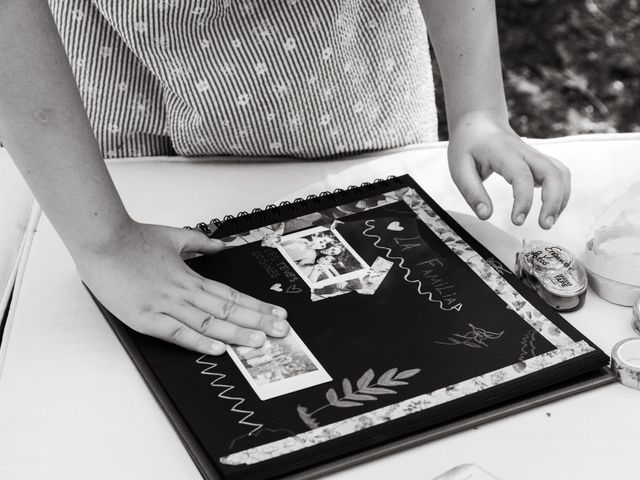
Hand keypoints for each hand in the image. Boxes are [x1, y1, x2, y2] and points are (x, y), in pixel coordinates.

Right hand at [74, 221, 288, 354]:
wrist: (102, 239)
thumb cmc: (132, 239)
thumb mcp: (173, 235)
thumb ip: (200, 242)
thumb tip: (221, 244)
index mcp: (190, 276)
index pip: (232, 295)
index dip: (257, 306)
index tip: (276, 314)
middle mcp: (184, 291)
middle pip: (228, 309)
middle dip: (258, 322)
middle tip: (282, 332)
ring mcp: (166, 305)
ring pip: (209, 321)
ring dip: (236, 334)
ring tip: (260, 343)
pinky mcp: (146, 317)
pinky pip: (177, 332)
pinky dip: (199, 340)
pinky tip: (218, 348)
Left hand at [447, 110, 570, 228]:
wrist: (479, 123)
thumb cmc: (468, 146)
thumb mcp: (459, 169)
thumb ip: (472, 193)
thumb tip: (485, 216)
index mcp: (503, 153)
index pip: (522, 176)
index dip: (524, 201)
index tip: (517, 221)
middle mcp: (525, 152)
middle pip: (553, 173)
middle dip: (554, 201)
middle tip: (544, 225)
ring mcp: (534, 155)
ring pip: (560, 173)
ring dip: (561, 198)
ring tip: (548, 221)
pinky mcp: (538, 160)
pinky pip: (558, 174)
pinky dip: (560, 192)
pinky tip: (550, 209)